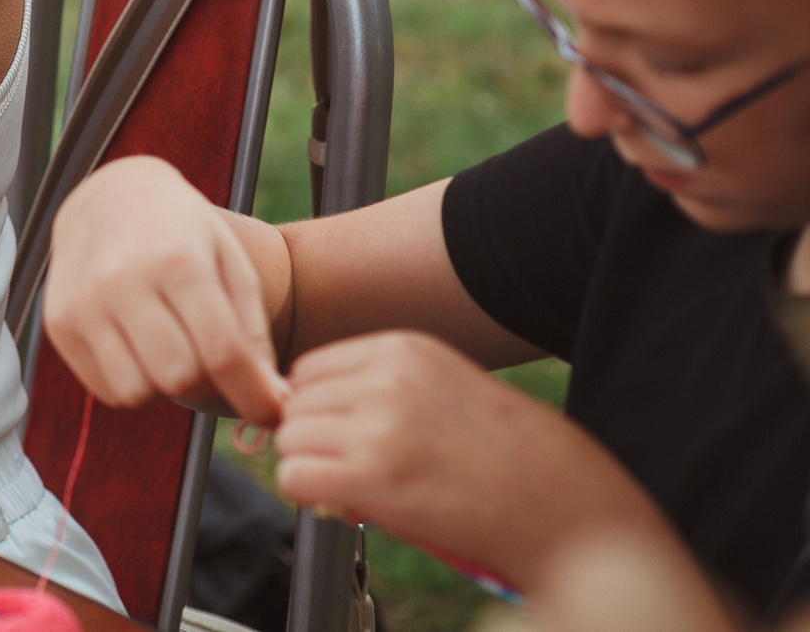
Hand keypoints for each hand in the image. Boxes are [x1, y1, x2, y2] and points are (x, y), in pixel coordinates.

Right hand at [41, 155, 292, 426]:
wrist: (108, 198)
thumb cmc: (182, 234)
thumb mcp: (230, 264)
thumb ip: (252, 334)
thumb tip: (272, 404)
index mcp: (176, 259)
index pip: (222, 352)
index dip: (254, 396)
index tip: (273, 413)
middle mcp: (122, 280)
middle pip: (180, 378)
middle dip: (209, 385)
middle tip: (215, 366)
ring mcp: (83, 302)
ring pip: (139, 393)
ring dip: (166, 388)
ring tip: (175, 354)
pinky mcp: (59, 322)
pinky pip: (107, 389)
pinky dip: (134, 385)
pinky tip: (142, 351)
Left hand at [275, 331, 675, 593]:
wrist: (568, 510)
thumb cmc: (517, 458)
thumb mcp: (447, 389)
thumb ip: (384, 387)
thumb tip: (314, 409)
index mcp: (404, 349)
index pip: (310, 370)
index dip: (320, 411)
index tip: (346, 438)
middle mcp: (386, 377)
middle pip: (295, 405)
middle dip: (314, 441)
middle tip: (353, 470)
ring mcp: (379, 425)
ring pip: (290, 440)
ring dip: (313, 469)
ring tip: (360, 488)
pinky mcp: (375, 477)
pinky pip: (296, 477)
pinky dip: (311, 496)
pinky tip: (349, 504)